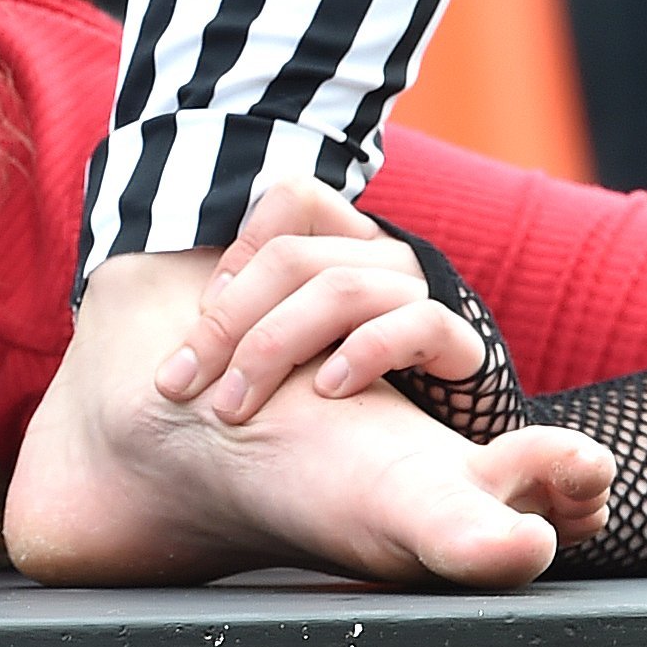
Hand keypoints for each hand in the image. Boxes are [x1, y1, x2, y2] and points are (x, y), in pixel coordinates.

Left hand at [149, 176, 483, 425]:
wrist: (452, 448)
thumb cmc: (360, 395)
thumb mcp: (300, 348)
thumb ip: (255, 319)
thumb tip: (183, 327)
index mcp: (347, 244)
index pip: (293, 199)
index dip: (239, 251)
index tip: (198, 316)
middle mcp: (386, 258)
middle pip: (294, 257)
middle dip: (227, 323)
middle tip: (182, 385)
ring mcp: (426, 295)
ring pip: (341, 288)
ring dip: (274, 346)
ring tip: (235, 403)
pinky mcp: (463, 343)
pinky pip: (418, 324)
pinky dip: (363, 354)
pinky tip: (327, 391)